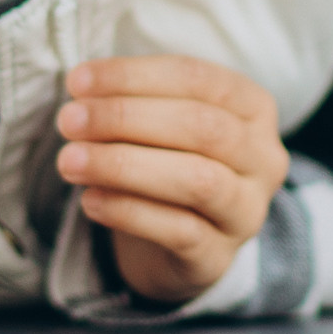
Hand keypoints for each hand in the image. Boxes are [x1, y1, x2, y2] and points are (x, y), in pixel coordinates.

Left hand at [55, 56, 289, 303]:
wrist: (178, 242)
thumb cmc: (169, 161)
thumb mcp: (160, 122)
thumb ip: (132, 101)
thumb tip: (82, 92)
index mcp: (254, 107)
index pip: (197, 78)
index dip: (133, 76)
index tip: (77, 82)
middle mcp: (263, 158)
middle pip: (201, 127)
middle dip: (126, 118)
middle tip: (69, 121)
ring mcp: (247, 211)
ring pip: (198, 181)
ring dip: (124, 165)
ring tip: (70, 160)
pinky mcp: (219, 256)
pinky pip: (180, 232)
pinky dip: (129, 212)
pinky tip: (90, 200)